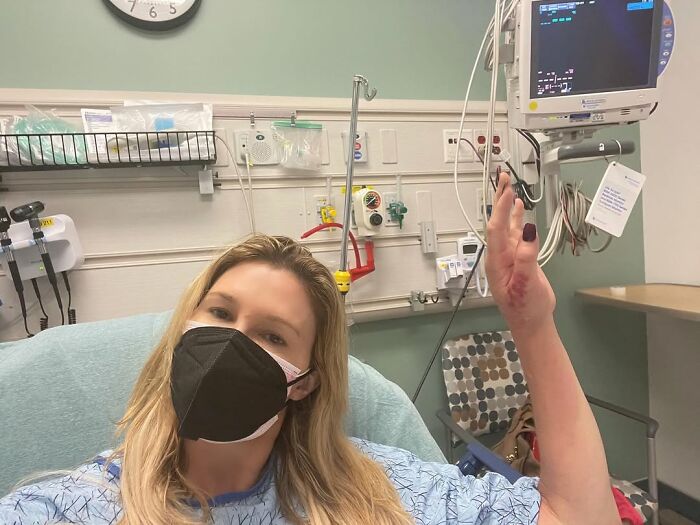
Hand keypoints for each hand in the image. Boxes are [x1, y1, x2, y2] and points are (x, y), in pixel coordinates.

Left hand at [485, 173, 554, 333]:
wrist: (531, 323)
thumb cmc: (525, 308)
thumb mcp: (527, 284)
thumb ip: (527, 258)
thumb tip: (528, 231)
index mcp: (497, 261)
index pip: (497, 229)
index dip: (501, 209)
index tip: (507, 191)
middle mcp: (499, 255)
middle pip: (498, 222)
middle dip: (499, 200)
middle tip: (503, 177)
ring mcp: (508, 256)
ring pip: (506, 225)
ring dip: (507, 206)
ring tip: (508, 186)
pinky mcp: (518, 258)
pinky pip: (516, 233)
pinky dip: (517, 219)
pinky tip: (518, 208)